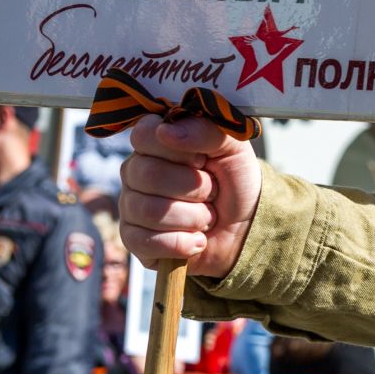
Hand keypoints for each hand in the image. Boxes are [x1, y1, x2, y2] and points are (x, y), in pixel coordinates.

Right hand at [119, 113, 261, 277]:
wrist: (244, 228)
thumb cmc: (234, 182)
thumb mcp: (233, 149)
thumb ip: (207, 130)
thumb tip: (166, 131)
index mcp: (155, 143)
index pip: (145, 134)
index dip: (180, 151)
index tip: (203, 160)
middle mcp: (135, 172)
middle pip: (148, 175)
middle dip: (195, 188)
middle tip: (212, 192)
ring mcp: (130, 206)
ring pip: (150, 211)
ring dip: (194, 217)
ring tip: (207, 217)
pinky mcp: (133, 240)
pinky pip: (147, 242)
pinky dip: (184, 243)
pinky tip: (197, 239)